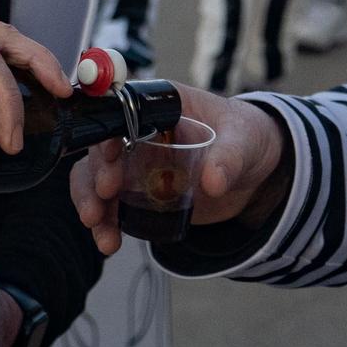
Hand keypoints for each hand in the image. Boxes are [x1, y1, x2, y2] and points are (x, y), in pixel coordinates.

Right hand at [72, 87, 286, 255]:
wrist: (255, 171)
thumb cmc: (247, 137)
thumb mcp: (244, 141)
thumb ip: (230, 157)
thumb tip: (213, 182)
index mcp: (162, 104)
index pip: (122, 110)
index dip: (109, 131)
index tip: (110, 155)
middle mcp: (140, 129)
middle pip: (101, 146)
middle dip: (95, 172)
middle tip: (105, 194)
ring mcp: (136, 160)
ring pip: (96, 177)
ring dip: (91, 202)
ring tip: (99, 227)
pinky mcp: (139, 189)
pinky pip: (112, 203)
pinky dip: (106, 222)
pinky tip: (110, 242)